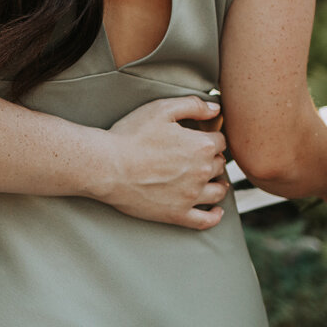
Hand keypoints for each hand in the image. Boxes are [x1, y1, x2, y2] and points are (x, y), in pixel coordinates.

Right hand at [94, 96, 229, 230]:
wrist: (106, 166)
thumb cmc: (130, 136)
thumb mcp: (161, 109)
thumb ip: (193, 105)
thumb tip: (215, 109)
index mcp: (201, 146)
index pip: (220, 141)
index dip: (211, 137)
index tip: (201, 137)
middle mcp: (201, 172)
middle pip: (219, 165)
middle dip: (212, 158)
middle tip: (199, 155)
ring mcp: (190, 196)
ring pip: (218, 192)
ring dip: (218, 184)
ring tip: (210, 180)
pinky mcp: (177, 214)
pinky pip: (205, 220)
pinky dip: (214, 216)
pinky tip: (215, 211)